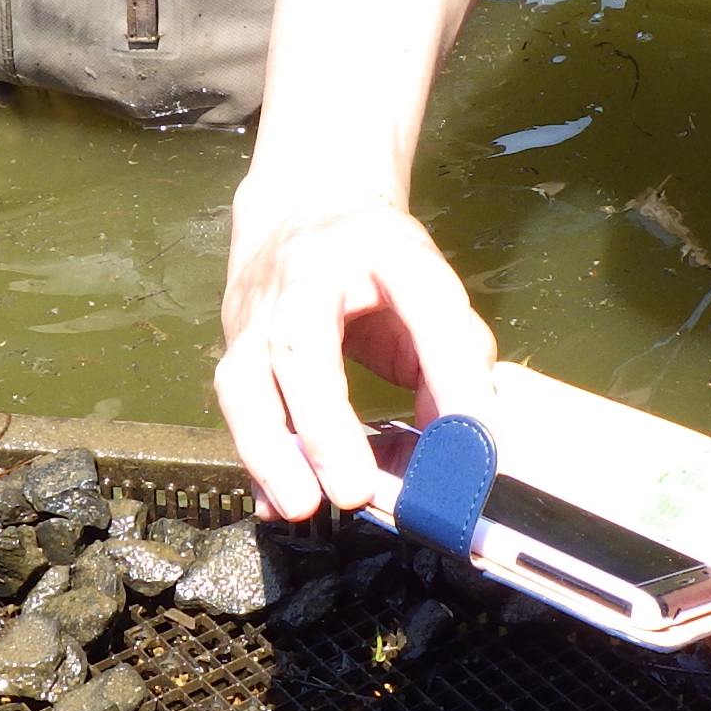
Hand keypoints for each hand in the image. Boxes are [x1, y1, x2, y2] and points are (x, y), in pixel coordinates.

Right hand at [217, 191, 497, 521]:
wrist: (303, 205)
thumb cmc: (379, 259)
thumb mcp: (431, 286)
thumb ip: (456, 354)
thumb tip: (462, 439)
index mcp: (384, 249)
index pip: (426, 306)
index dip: (453, 372)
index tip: (477, 439)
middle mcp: (309, 276)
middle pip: (302, 346)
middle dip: (326, 426)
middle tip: (356, 490)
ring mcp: (259, 309)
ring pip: (244, 380)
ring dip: (269, 450)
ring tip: (302, 506)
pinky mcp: (232, 341)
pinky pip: (233, 407)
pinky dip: (254, 459)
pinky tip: (276, 501)